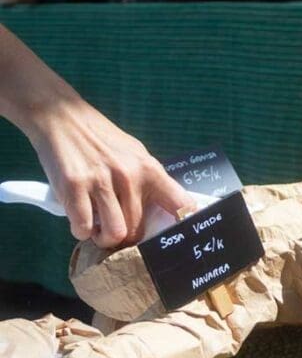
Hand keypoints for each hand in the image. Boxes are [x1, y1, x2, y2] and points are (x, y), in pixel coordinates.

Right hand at [22, 95, 191, 247]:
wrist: (64, 118)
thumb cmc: (103, 141)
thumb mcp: (136, 155)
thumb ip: (149, 182)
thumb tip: (166, 213)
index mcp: (150, 170)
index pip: (181, 205)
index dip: (181, 227)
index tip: (172, 239)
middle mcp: (129, 177)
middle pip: (138, 230)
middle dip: (126, 237)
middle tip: (115, 229)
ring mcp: (101, 182)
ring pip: (114, 234)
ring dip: (104, 238)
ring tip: (98, 228)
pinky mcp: (73, 186)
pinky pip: (83, 227)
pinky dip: (81, 231)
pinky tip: (81, 220)